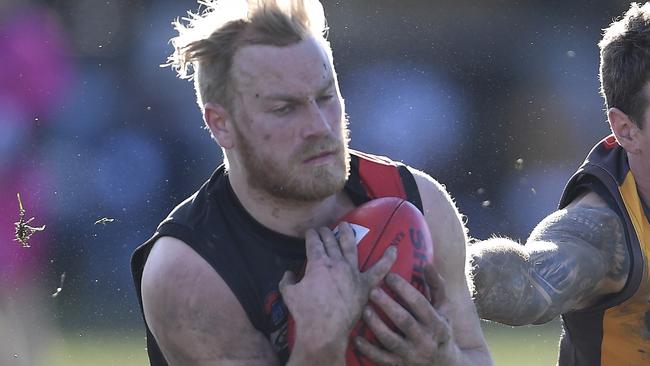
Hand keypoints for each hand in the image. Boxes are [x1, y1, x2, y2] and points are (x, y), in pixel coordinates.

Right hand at [279, 223, 396, 352]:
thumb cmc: (305, 313)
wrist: (324, 330)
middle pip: (331, 241)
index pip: (314, 243)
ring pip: (351, 247)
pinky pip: (379, 270)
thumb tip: (287, 273)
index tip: (310, 232)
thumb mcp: (289, 294)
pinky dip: (388, 259)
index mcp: (318, 263)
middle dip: (326, 233)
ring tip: (346, 225)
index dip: (311, 235)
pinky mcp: (365, 285)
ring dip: (348, 234)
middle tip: (324, 229)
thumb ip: (287, 281)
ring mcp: (352, 272)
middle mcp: (336, 263)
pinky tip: (394, 249)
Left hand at [355, 263, 458, 364]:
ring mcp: (411, 355)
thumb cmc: (440, 328)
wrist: (443, 365)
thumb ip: (436, 286)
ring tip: (364, 310)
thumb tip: (426, 263)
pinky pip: (381, 359)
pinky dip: (368, 350)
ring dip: (376, 325)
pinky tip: (356, 339)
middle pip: (404, 321)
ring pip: (391, 340)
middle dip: (387, 305)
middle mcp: (425, 340)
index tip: (389, 276)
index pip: (420, 304)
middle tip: (372, 291)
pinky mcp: (398, 365)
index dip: (404, 289)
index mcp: (436, 323)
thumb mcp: (443, 308)